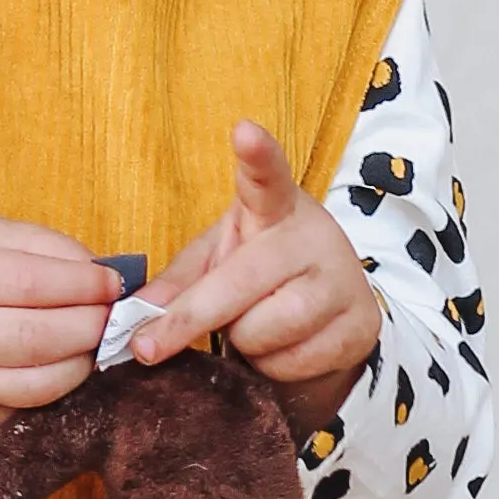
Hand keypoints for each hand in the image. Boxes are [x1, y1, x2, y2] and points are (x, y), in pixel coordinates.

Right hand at [0, 217, 120, 438]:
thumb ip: (35, 243)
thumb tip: (95, 269)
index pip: (29, 283)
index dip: (82, 284)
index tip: (112, 282)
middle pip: (37, 338)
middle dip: (91, 327)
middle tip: (113, 317)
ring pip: (36, 386)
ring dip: (82, 365)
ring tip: (94, 344)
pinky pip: (21, 411)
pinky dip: (52, 390)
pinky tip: (59, 368)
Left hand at [131, 123, 382, 405]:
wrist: (331, 316)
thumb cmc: (261, 278)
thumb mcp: (217, 264)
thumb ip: (178, 282)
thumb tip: (137, 310)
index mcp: (276, 207)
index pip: (267, 177)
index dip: (257, 156)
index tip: (243, 131)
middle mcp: (315, 235)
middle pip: (241, 281)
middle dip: (189, 319)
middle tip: (146, 346)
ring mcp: (343, 280)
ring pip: (263, 330)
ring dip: (242, 342)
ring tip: (253, 326)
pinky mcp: (360, 326)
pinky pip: (291, 362)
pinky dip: (271, 367)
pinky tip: (282, 347)